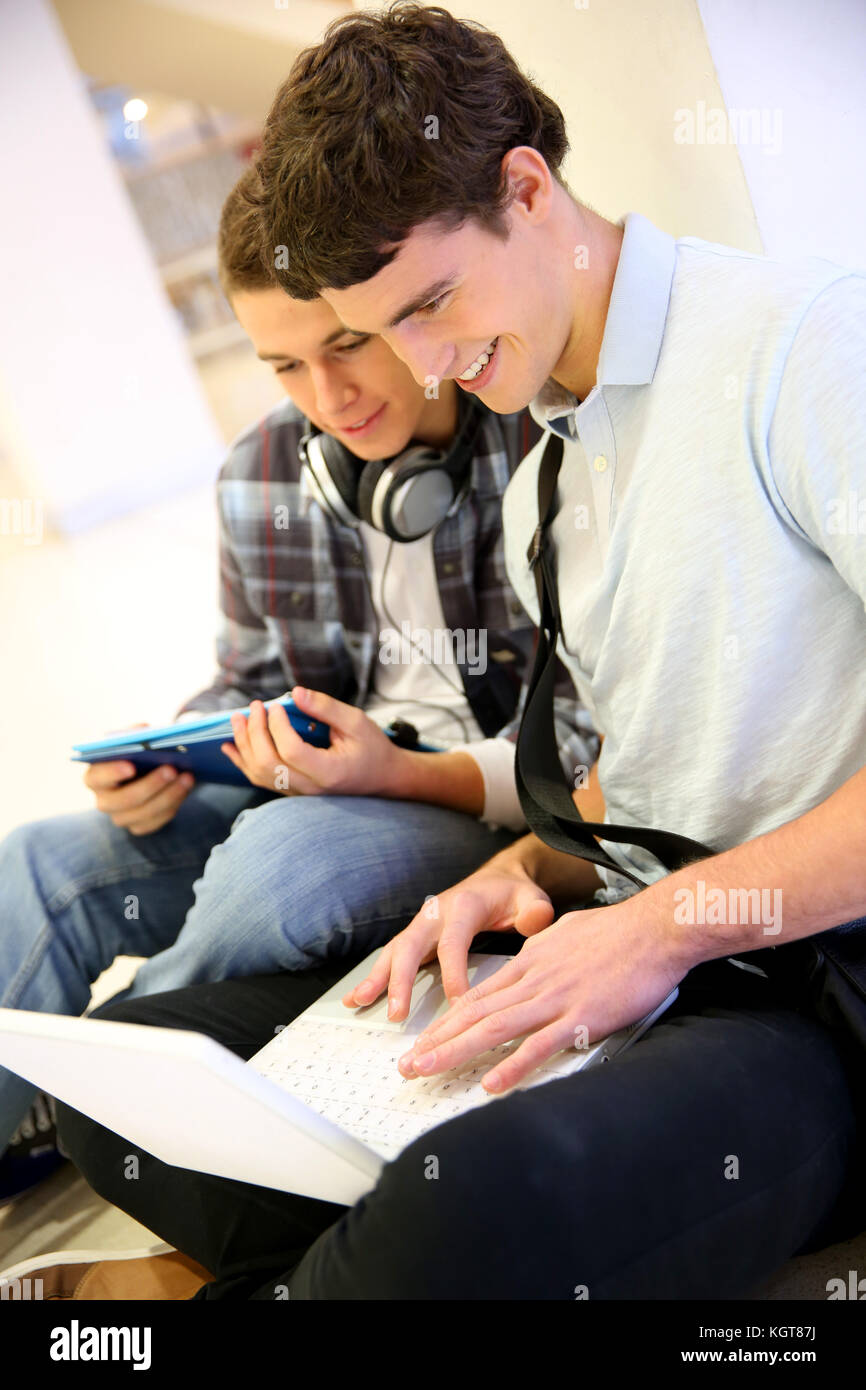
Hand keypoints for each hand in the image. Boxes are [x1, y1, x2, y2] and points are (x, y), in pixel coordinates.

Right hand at [83, 726, 193, 834]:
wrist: (148, 772)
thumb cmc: (135, 753)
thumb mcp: (132, 740)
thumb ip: (132, 734)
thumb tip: (143, 730)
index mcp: (95, 776)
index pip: (96, 777)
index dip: (112, 772)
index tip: (131, 766)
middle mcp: (103, 800)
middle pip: (123, 800)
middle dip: (150, 785)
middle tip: (171, 769)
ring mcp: (120, 817)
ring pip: (143, 813)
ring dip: (168, 795)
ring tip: (187, 777)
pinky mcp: (138, 827)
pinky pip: (155, 821)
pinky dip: (173, 805)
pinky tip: (185, 789)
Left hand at [219, 687, 407, 796]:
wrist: (383, 777)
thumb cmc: (373, 748)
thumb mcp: (357, 722)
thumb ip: (326, 708)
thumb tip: (295, 693)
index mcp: (329, 771)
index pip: (292, 751)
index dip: (277, 727)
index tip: (275, 706)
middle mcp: (311, 787)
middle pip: (269, 764)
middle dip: (254, 733)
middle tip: (253, 707)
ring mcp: (300, 793)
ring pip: (260, 774)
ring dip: (244, 745)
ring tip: (238, 720)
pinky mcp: (293, 790)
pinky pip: (261, 780)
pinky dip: (243, 762)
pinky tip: (230, 746)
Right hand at [341, 859, 555, 1019]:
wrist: (497, 878)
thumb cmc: (514, 895)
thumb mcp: (531, 898)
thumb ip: (534, 911)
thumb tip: (532, 922)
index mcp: (464, 906)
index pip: (454, 943)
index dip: (454, 975)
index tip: (459, 1006)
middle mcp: (436, 912)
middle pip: (411, 946)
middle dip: (401, 980)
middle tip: (396, 1013)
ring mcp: (422, 924)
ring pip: (394, 951)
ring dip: (377, 978)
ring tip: (358, 1002)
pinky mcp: (417, 935)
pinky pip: (391, 956)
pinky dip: (374, 976)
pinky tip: (355, 998)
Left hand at [396, 902, 685, 1093]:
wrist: (656, 927)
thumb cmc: (619, 930)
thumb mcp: (567, 932)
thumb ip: (544, 947)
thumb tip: (532, 950)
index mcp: (530, 960)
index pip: (479, 995)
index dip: (448, 1021)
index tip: (426, 1040)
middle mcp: (534, 979)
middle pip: (474, 1013)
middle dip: (436, 1041)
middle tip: (407, 1064)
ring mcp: (556, 999)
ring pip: (494, 1028)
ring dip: (454, 1052)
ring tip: (425, 1071)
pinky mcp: (582, 1017)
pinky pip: (540, 1045)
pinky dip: (513, 1066)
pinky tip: (491, 1084)